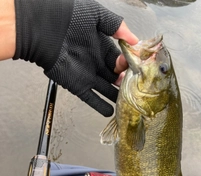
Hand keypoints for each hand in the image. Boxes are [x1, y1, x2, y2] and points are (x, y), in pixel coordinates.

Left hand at [13, 0, 137, 116]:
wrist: (42, 30)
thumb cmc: (67, 17)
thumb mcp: (96, 15)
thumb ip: (117, 26)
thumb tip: (135, 40)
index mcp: (100, 46)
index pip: (119, 60)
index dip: (127, 65)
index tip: (134, 68)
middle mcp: (95, 62)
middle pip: (114, 76)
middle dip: (124, 82)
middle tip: (133, 87)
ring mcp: (87, 75)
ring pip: (105, 89)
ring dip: (115, 96)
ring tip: (127, 104)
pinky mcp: (78, 86)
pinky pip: (91, 99)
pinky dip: (100, 106)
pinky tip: (110, 112)